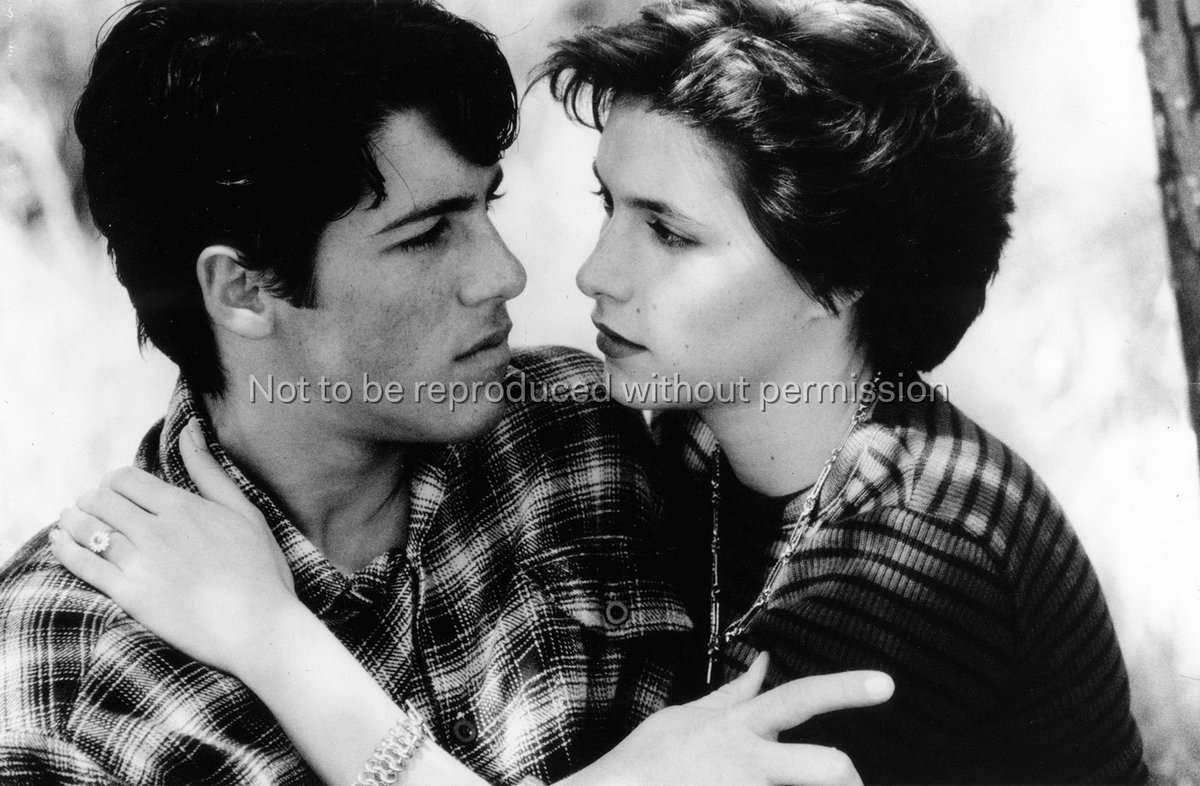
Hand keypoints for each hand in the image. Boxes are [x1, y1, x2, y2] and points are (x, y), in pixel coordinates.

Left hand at [49, 419, 298, 676]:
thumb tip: (189, 428)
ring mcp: (141, 562)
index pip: (126, 479)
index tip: (117, 491)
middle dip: (91, 500)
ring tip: (68, 521)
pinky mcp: (130, 594)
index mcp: (183, 506)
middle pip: (101, 500)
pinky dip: (63, 549)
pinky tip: (58, 543)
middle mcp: (156, 529)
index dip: (115, 482)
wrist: (258, 627)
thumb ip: (210, 470)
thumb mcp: (244, 511)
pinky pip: (83, 564)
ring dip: (71, 520)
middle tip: (92, 508)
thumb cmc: (260, 570)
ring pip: (87, 528)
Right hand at [565, 653, 891, 785]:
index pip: (800, 698)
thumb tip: (764, 661)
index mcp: (741, 727)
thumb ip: (735, 693)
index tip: (885, 684)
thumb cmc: (653, 758)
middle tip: (859, 782)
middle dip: (849, 775)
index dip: (845, 689)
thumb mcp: (691, 716)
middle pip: (824, 765)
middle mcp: (751, 762)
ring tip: (794, 783)